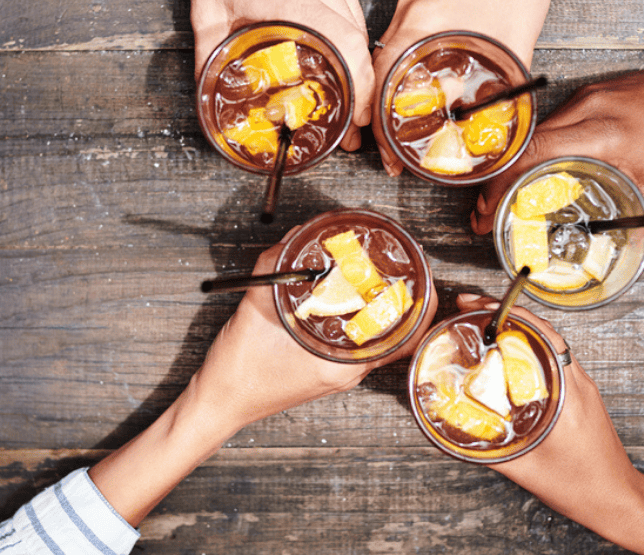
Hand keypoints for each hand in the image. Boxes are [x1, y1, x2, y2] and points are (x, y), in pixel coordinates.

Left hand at [182, 0, 372, 149]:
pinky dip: (350, 32)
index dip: (360, 87)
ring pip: (362, 26)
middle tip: (355, 121)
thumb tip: (209, 97)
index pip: (346, 48)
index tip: (359, 118)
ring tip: (350, 91)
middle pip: (361, 44)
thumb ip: (211, 58)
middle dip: (364, 86)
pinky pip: (354, 6)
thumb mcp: (206, 10)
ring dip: (359, 61)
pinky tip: (339, 49)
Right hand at [192, 228, 439, 427]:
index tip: (426, 275)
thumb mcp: (255, 311)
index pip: (406, 336)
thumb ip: (276, 270)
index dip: (423, 304)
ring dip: (385, 306)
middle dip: (408, 297)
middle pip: (398, 333)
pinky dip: (361, 316)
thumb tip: (295, 239)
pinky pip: (357, 339)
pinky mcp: (325, 368)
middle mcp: (348, 371)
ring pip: (379, 336)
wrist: (217, 404)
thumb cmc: (237, 372)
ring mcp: (338, 372)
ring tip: (385, 272)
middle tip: (406, 264)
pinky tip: (350, 294)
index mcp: (343, 365)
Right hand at [372, 0, 556, 174]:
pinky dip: (398, 72)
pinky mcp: (419, 3)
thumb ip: (500, 93)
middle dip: (377, 114)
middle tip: (390, 151)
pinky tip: (409, 95)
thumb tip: (487, 128)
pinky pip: (398, 43)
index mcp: (422, 20)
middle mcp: (408, 10)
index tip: (387, 149)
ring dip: (384, 93)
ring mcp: (410, 4)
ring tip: (396, 129)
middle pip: (375, 71)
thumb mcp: (512, 53)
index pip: (380, 76)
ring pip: (384, 58)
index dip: (378, 118)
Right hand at [453, 293, 643, 554]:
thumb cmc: (583, 487)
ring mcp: (583, 385)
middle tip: (473, 308)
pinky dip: (529, 347)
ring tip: (486, 326)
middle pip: (542, 329)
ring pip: (549, 340)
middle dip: (505, 312)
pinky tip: (509, 356)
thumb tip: (453, 434)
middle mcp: (578, 382)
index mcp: (566, 393)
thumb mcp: (526, 470)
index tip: (478, 306)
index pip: (539, 334)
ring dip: (518, 328)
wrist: (617, 500)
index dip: (506, 313)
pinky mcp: (582, 394)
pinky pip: (554, 357)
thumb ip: (487, 450)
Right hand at [471, 65, 643, 240]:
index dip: (501, 186)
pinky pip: (552, 123)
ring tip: (506, 197)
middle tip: (486, 213)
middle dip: (497, 182)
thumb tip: (611, 259)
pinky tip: (537, 171)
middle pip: (522, 145)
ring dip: (515, 165)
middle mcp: (588, 109)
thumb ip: (638, 231)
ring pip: (534, 133)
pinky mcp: (590, 93)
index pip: (533, 155)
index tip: (487, 211)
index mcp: (603, 135)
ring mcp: (587, 96)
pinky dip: (537, 149)